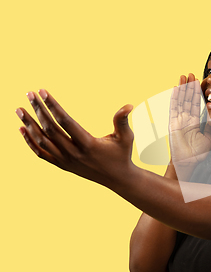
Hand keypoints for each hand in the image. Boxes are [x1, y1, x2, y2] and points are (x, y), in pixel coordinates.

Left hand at [16, 89, 135, 186]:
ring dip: (29, 124)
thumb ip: (122, 121)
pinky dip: (30, 141)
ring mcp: (66, 161)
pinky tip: (22, 129)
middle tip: (29, 94)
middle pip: (50, 129)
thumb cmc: (122, 155)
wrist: (117, 179)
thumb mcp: (126, 137)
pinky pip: (41, 154)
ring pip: (42, 141)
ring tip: (19, 109)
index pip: (65, 122)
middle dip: (39, 110)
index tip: (43, 92)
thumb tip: (129, 105)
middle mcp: (74, 153)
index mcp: (88, 144)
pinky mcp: (62, 165)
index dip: (53, 106)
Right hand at [169, 73, 210, 167]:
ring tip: (184, 76)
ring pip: (181, 100)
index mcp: (195, 121)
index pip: (196, 103)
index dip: (197, 93)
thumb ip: (210, 126)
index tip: (198, 82)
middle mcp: (186, 118)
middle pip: (188, 99)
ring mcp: (179, 119)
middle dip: (190, 86)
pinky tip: (176, 88)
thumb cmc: (198, 153)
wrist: (188, 162)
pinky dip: (175, 97)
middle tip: (191, 74)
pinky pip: (174, 107)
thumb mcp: (208, 136)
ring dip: (182, 88)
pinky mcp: (173, 122)